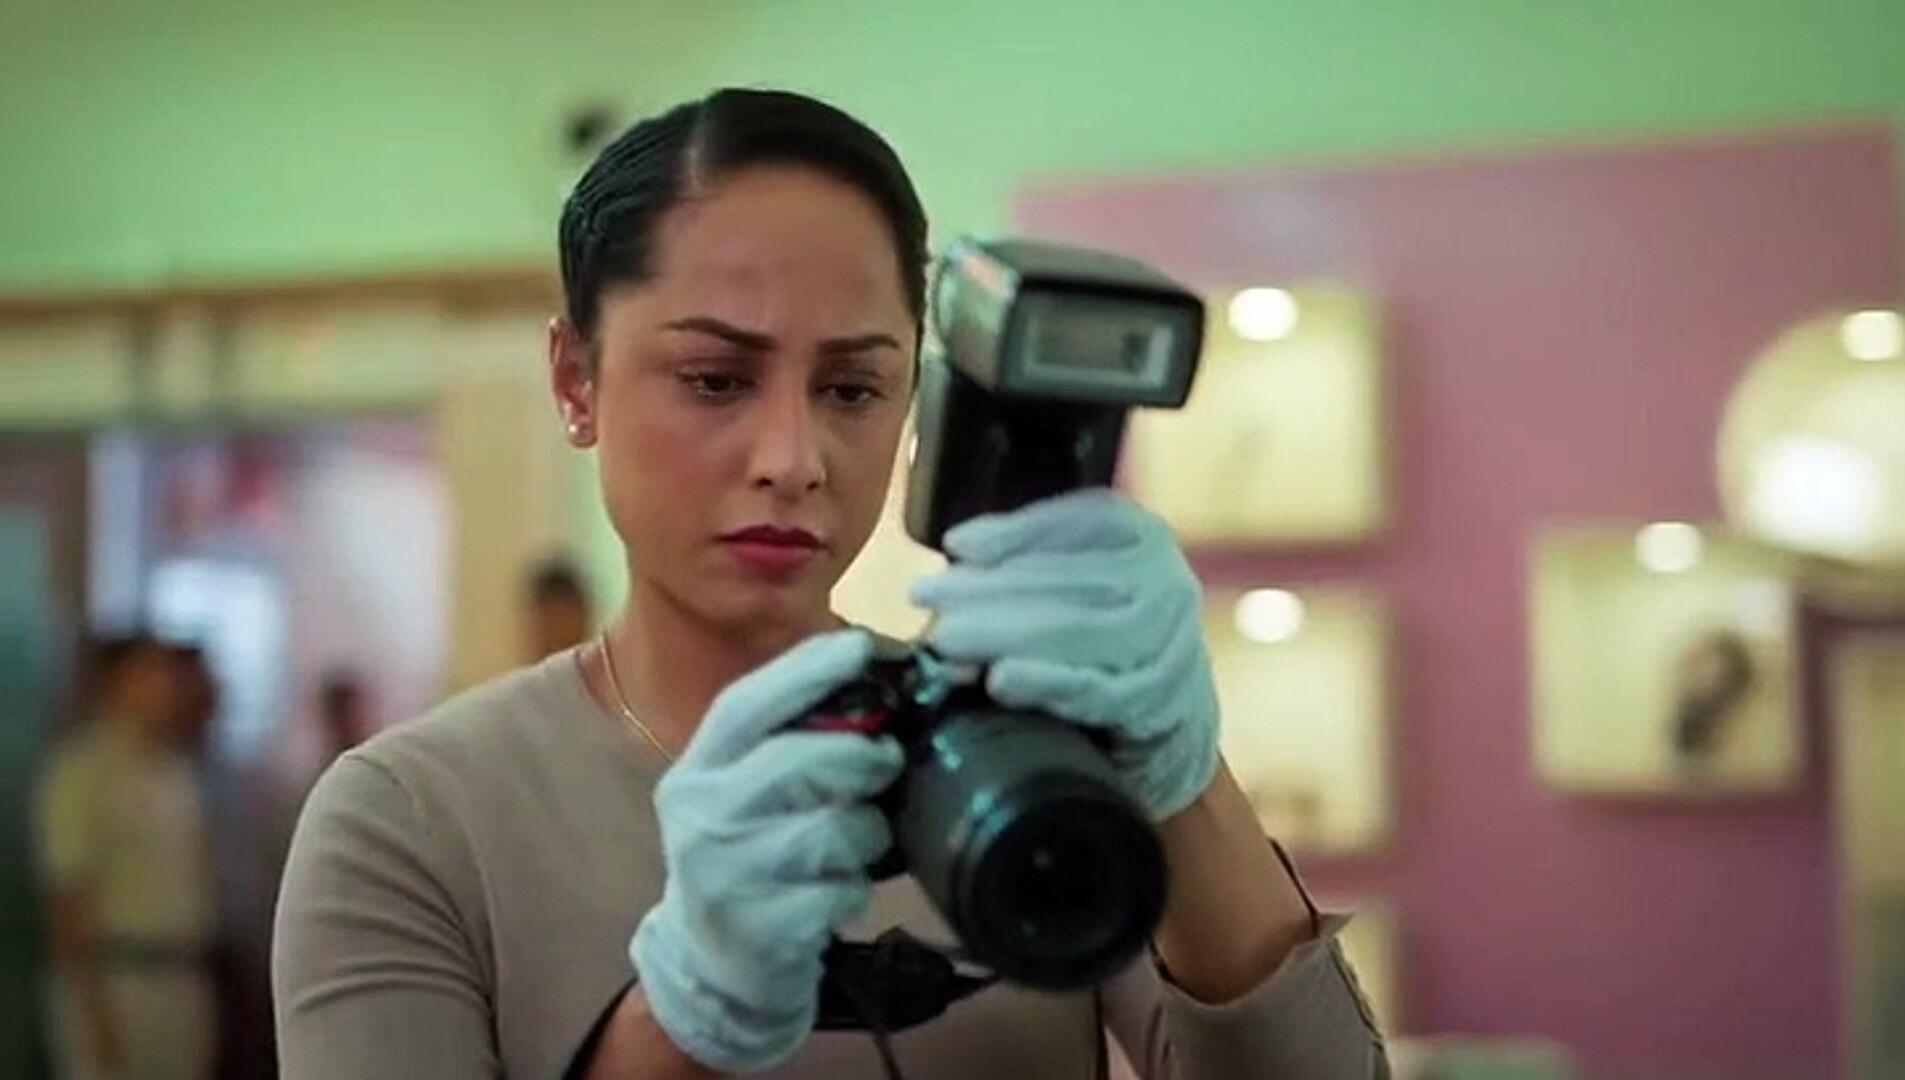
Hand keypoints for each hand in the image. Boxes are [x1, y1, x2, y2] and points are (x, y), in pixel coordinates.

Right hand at [630, 630, 903, 1072]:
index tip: (865, 645)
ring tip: (857, 842)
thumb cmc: (747, 855)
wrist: (710, 964)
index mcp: (696, 769)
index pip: (748, 704)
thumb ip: (791, 740)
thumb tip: (876, 683)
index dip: (808, 670)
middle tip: (887, 760)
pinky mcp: (759, 929)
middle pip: (799, 760)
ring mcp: (725, 875)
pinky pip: (840, 890)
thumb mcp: (746, 792)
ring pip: (833, 828)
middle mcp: (700, 815)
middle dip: (860, 755)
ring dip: (866, 832)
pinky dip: (854, 888)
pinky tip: (837, 893)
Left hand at [910, 489, 1220, 820]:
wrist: (1166, 707)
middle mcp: (1165, 581)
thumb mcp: (1069, 578)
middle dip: (991, 589)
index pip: (1077, 523)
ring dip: (1007, 636)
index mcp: (1139, 536)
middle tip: (927, 599)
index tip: (955, 545)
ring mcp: (1170, 642)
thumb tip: (960, 552)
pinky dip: (1047, 683)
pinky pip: (1100, 691)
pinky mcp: (1161, 701)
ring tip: (948, 641)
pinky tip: (1000, 680)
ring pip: (1083, 632)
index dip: (1014, 533)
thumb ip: (1022, 560)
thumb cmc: (1098, 630)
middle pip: (1073, 579)